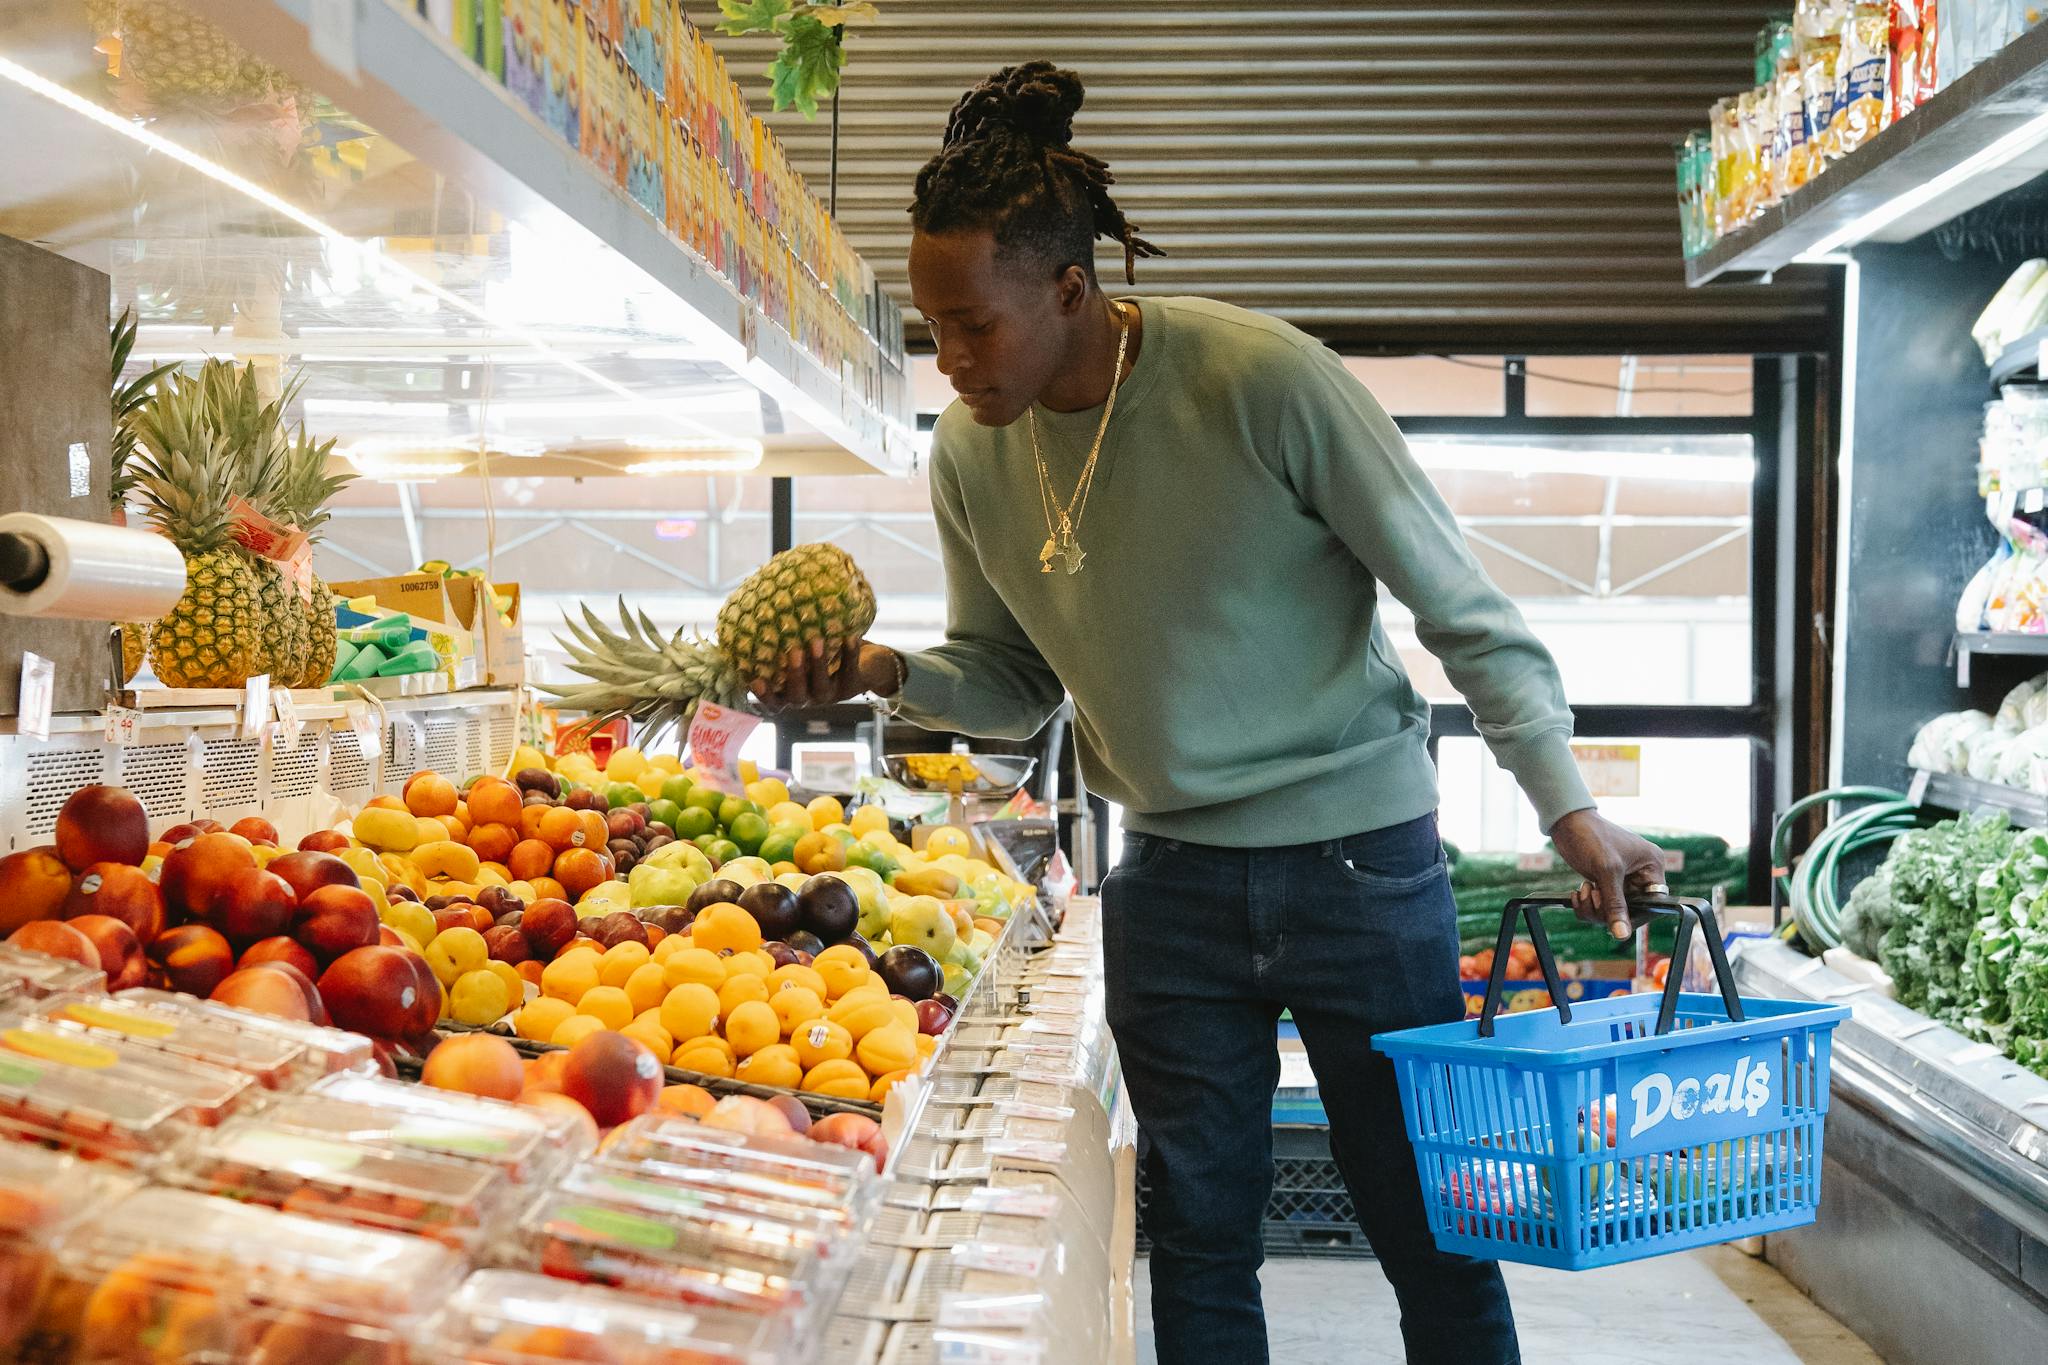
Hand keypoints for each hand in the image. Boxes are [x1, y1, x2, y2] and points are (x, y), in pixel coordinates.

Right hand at [749, 640, 900, 711]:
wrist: (865, 665)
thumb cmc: (821, 652)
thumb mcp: (802, 649)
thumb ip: (784, 642)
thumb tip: (759, 613)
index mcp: (793, 693)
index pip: (775, 703)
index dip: (765, 696)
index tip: (755, 681)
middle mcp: (809, 698)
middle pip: (797, 696)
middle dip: (794, 675)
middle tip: (794, 651)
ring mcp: (831, 696)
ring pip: (822, 688)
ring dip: (819, 664)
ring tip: (817, 641)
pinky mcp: (853, 687)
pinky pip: (850, 672)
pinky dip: (850, 653)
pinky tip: (850, 636)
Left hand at [1549, 809, 1669, 940]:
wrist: (1566, 822)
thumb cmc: (1592, 837)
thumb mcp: (1606, 871)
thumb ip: (1615, 903)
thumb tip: (1622, 934)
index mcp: (1652, 867)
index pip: (1653, 903)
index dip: (1635, 916)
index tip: (1616, 920)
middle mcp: (1641, 875)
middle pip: (1631, 911)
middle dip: (1607, 910)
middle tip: (1593, 895)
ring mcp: (1622, 880)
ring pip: (1612, 911)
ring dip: (1594, 908)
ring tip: (1584, 889)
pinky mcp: (1605, 882)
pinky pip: (1600, 906)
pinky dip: (1586, 904)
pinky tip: (1578, 892)